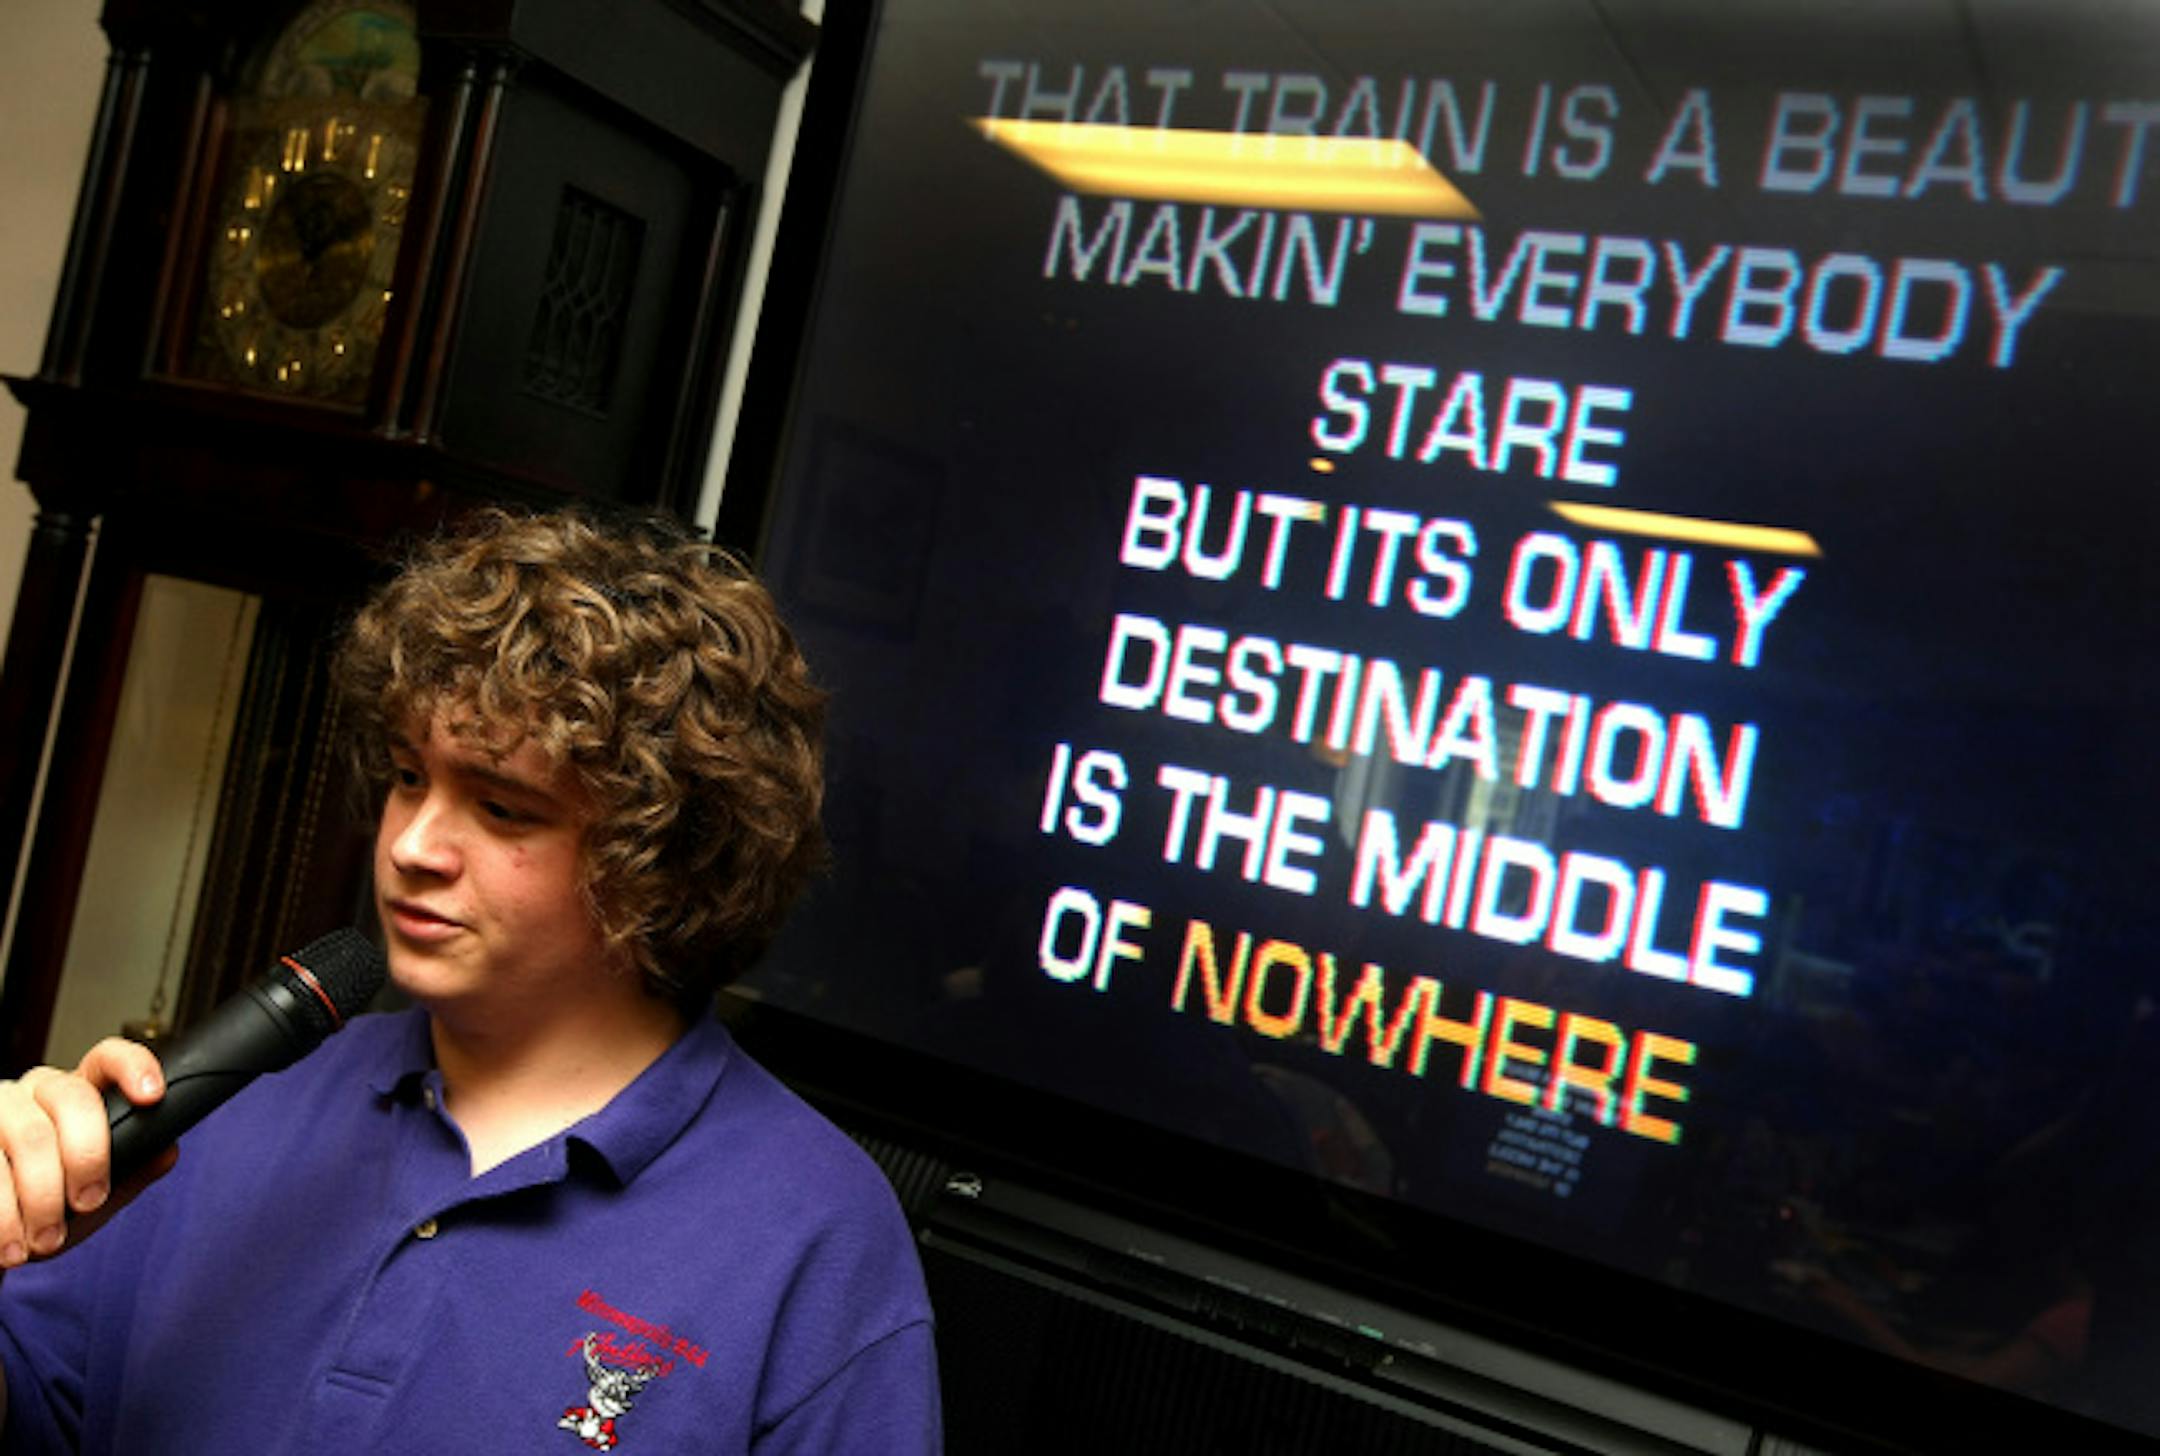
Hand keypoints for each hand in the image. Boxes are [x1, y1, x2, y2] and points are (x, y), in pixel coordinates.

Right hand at [0, 1039, 175, 1267]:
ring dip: (42, 1197)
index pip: (107, 1059)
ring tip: (45, 1240)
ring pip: (29, 1136)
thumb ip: (131, 1171)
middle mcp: (34, 1093)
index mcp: (75, 1096)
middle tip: (88, 1202)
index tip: (152, 1096)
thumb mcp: (94, 1194)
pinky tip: (10, 1242)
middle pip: (72, 1099)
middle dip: (88, 1157)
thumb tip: (167, 1151)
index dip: (134, 1067)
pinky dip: (4, 1214)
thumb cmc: (44, 1208)